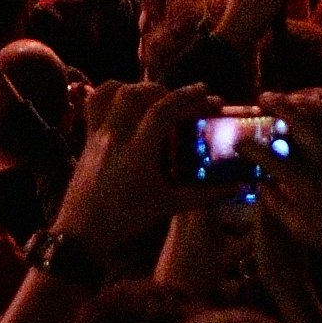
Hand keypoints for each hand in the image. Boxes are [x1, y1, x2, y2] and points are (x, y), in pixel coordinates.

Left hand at [55, 81, 214, 250]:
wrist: (80, 234)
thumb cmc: (126, 220)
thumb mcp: (168, 207)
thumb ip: (205, 195)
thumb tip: (241, 188)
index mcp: (137, 154)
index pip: (164, 111)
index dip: (189, 98)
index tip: (209, 96)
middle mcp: (115, 138)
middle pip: (137, 94)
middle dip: (165, 91)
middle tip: (182, 101)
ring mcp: (97, 136)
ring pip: (113, 92)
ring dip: (138, 88)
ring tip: (155, 98)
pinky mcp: (86, 138)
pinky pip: (93, 102)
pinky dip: (110, 92)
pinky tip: (127, 101)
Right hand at [254, 87, 321, 280]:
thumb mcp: (299, 229)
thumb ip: (277, 206)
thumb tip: (262, 185)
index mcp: (304, 185)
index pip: (271, 159)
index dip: (251, 147)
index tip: (239, 140)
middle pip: (300, 122)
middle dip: (280, 104)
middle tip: (264, 97)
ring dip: (306, 102)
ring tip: (291, 97)